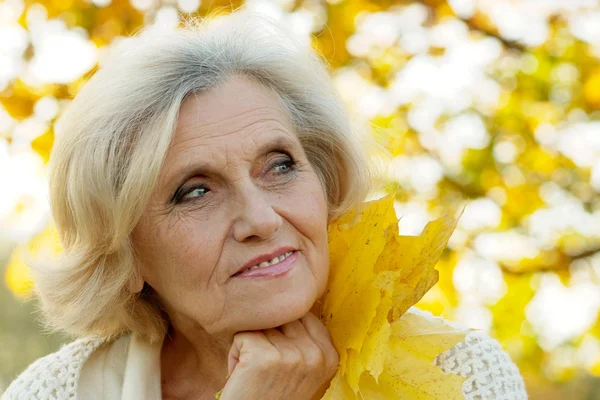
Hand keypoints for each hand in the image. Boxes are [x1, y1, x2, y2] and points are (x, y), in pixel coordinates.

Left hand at [218, 312, 338, 399]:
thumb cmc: (271, 394)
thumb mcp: (301, 368)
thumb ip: (305, 337)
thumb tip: (291, 288)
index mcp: (330, 355)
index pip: (303, 313)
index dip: (283, 331)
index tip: (279, 360)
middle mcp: (316, 354)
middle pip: (281, 315)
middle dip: (267, 336)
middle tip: (265, 368)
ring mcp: (292, 355)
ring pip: (260, 324)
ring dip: (250, 345)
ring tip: (254, 373)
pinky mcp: (265, 357)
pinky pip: (242, 335)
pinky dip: (235, 354)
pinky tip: (242, 375)